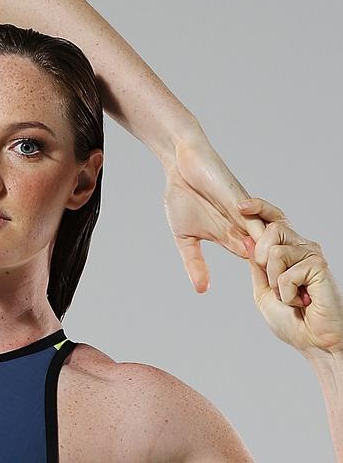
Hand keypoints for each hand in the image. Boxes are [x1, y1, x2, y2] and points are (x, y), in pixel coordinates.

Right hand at [162, 138, 266, 292]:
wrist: (179, 167)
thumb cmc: (182, 197)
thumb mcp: (185, 238)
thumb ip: (194, 262)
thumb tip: (201, 290)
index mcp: (231, 236)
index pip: (253, 261)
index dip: (265, 278)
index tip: (278, 301)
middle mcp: (243, 226)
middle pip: (267, 254)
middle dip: (277, 274)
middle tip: (289, 299)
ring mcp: (244, 214)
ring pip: (267, 240)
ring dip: (273, 260)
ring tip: (278, 280)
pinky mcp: (242, 201)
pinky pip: (258, 220)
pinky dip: (263, 237)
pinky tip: (265, 254)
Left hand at [238, 197, 342, 357]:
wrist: (314, 342)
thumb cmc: (292, 320)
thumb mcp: (264, 290)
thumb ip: (256, 266)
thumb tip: (246, 239)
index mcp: (287, 250)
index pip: (274, 220)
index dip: (259, 209)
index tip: (240, 206)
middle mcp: (302, 247)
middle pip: (271, 228)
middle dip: (261, 257)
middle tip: (274, 283)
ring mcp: (312, 254)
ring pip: (274, 251)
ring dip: (275, 281)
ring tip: (290, 296)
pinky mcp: (319, 265)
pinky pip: (286, 272)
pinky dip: (286, 292)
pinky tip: (301, 301)